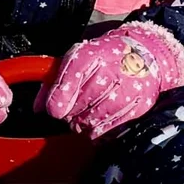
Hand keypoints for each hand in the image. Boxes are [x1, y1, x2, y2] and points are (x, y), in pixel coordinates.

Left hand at [39, 23, 183, 140]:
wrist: (144, 53)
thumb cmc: (105, 58)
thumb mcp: (77, 59)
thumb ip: (54, 81)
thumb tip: (39, 108)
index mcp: (94, 53)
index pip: (73, 75)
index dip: (60, 97)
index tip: (53, 110)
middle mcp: (114, 68)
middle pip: (84, 102)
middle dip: (71, 113)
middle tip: (69, 113)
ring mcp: (130, 86)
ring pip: (98, 117)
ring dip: (85, 123)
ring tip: (82, 119)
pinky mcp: (141, 103)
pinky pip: (114, 126)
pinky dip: (101, 130)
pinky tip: (97, 124)